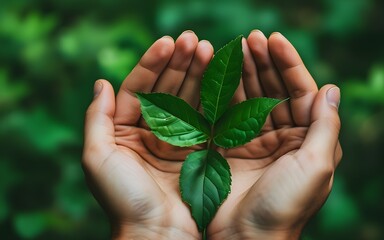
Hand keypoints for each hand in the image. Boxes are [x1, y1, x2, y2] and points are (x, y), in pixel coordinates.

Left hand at [82, 31, 212, 238]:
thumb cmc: (124, 199)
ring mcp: (177, 141)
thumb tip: (101, 82)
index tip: (168, 42)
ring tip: (208, 50)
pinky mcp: (199, 152)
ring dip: (197, 74)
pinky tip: (220, 78)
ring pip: (188, 100)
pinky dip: (212, 98)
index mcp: (125, 131)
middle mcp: (152, 132)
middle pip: (166, 89)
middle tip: (194, 40)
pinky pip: (206, 119)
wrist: (158, 234)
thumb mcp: (98, 158)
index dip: (152, 63)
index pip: (139, 88)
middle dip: (179, 63)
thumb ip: (96, 119)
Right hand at [207, 30, 341, 238]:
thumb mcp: (316, 166)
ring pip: (250, 99)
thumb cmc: (286, 206)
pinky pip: (227, 115)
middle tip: (249, 38)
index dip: (289, 64)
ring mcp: (255, 142)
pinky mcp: (230, 149)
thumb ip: (327, 127)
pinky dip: (222, 94)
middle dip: (263, 63)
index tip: (273, 39)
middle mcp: (284, 138)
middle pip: (274, 91)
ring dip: (243, 74)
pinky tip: (217, 75)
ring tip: (232, 49)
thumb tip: (332, 89)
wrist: (246, 239)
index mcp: (308, 140)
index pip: (302, 92)